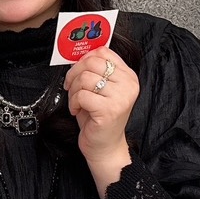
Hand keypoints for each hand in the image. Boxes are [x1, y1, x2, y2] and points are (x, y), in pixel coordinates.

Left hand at [63, 47, 138, 189]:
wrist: (105, 146)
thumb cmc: (99, 117)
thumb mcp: (101, 90)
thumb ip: (96, 71)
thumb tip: (77, 55)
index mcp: (128, 76)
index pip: (103, 52)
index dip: (84, 59)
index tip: (77, 71)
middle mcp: (128, 85)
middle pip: (92, 62)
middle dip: (74, 74)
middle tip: (71, 88)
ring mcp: (121, 97)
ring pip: (85, 78)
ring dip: (73, 91)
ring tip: (76, 102)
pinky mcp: (109, 110)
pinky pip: (82, 95)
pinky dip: (73, 103)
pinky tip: (77, 111)